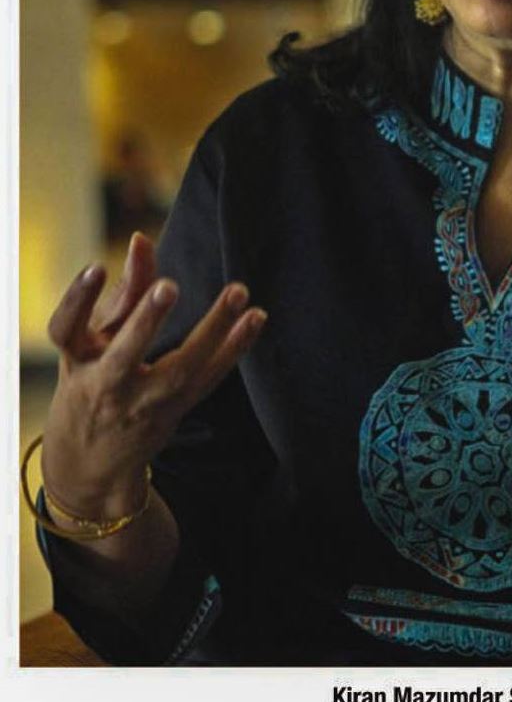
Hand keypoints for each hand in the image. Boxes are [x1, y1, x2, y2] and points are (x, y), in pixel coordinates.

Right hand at [41, 232, 266, 521]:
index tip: (95, 266)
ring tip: (238, 292)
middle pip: (123, 357)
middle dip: (144, 321)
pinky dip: (234, 348)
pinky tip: (255, 318)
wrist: (92, 461)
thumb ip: (123, 291)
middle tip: (168, 286)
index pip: (65, 329)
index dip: (78, 298)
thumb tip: (142, 239)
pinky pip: (210, 378)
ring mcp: (144, 404)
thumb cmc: (92, 379)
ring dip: (213, 330)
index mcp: (76, 362)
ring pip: (180, 370)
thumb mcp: (92, 340)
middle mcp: (105, 387)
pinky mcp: (177, 409)